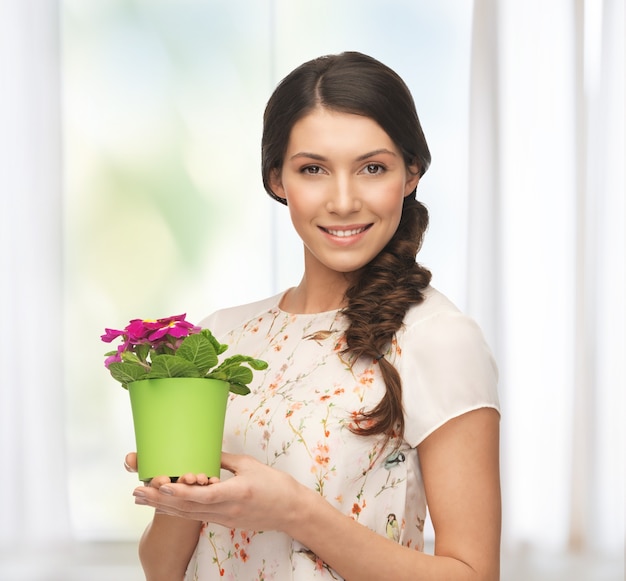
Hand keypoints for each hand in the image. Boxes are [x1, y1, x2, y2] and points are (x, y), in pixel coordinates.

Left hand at [131, 452, 304, 532]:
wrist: (291, 510)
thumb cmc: (275, 484)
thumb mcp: (250, 465)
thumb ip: (224, 460)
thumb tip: (204, 452)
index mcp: (236, 493)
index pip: (204, 496)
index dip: (181, 492)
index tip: (161, 486)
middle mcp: (227, 509)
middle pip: (189, 508)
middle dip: (160, 500)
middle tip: (136, 492)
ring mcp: (225, 518)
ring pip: (189, 514)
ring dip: (163, 507)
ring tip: (140, 498)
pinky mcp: (225, 521)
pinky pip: (197, 516)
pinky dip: (178, 510)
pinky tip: (163, 505)